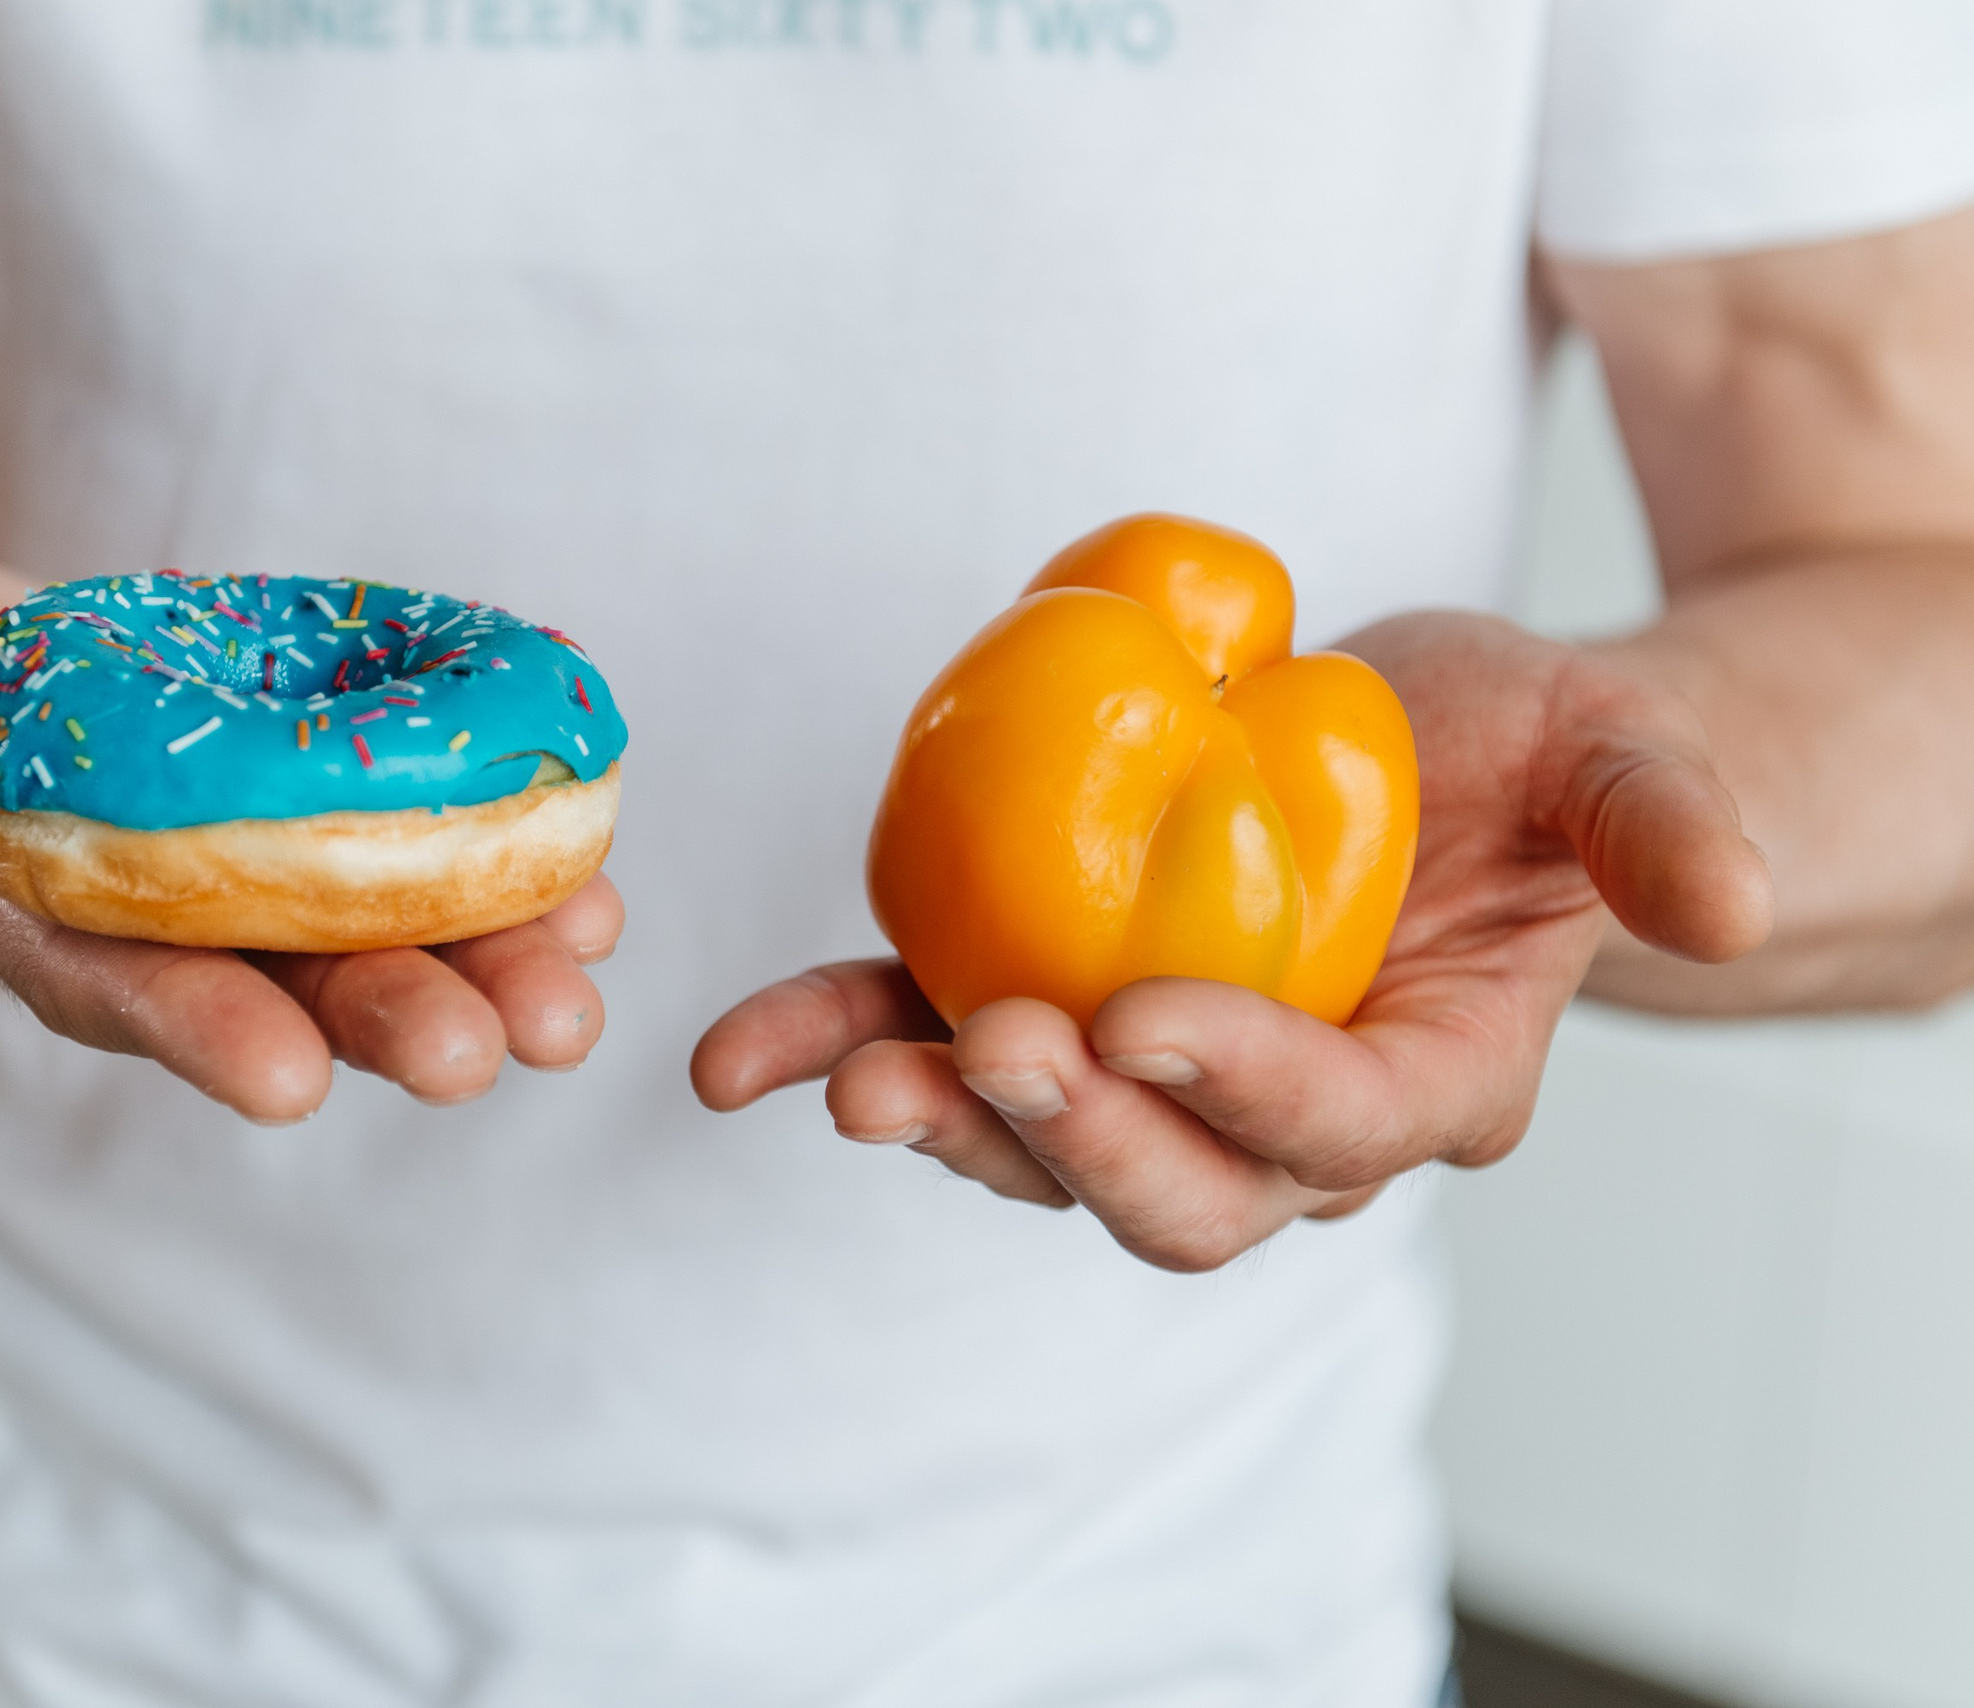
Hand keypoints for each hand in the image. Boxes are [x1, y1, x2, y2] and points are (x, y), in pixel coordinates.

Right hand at [0, 544, 621, 1119]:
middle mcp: (127, 912)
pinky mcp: (297, 833)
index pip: (82, 972)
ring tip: (581, 992)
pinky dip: (507, 884)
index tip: (284, 1078)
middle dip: (372, 1021)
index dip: (178, 1021)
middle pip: (257, 982)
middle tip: (490, 1053)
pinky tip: (597, 892)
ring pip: (359, 943)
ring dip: (477, 969)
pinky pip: (413, 868)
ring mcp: (224, 883)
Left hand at [691, 611, 1770, 1269]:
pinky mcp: (1046, 1007)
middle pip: (1179, 1196)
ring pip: (1041, 1149)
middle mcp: (1275, 1120)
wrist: (1426, 752)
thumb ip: (1660, 824)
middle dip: (1079, 1146)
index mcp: (1425, 1081)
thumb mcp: (1611, 753)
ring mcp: (1147, 1077)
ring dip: (939, 1122)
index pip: (1341, 1127)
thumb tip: (1723, 904)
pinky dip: (836, 1045)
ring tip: (841, 1079)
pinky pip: (935, 1046)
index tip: (1152, 1021)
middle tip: (992, 1059)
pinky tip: (738, 1058)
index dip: (1250, 1093)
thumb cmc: (1526, 759)